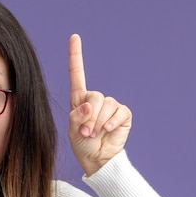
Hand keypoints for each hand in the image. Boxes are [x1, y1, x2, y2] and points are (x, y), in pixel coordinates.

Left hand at [68, 34, 131, 175]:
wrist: (98, 160)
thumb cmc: (82, 146)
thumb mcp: (72, 131)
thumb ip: (76, 117)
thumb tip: (87, 107)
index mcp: (79, 100)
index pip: (77, 74)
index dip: (75, 56)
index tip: (74, 36)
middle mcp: (95, 100)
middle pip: (94, 97)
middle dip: (89, 117)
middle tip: (86, 133)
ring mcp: (110, 107)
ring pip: (106, 105)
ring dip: (98, 123)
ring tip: (94, 135)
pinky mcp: (123, 115)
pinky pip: (119, 113)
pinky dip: (111, 123)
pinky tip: (106, 132)